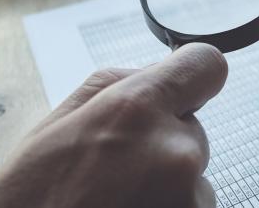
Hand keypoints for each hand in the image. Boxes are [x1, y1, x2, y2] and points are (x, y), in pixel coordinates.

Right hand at [0, 43, 227, 207]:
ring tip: (115, 203)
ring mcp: (191, 197)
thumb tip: (153, 73)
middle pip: (192, 128)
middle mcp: (175, 150)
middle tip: (115, 173)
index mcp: (136, 111)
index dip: (193, 78)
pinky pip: (192, 207)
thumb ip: (110, 88)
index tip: (182, 92)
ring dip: (165, 186)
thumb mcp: (51, 131)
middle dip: (162, 143)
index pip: (206, 66)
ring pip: (193, 176)